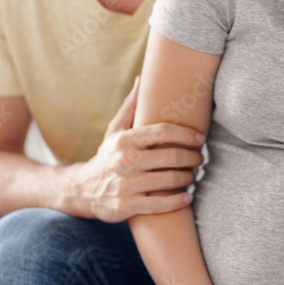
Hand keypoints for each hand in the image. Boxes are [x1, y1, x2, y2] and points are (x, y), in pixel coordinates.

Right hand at [72, 76, 205, 221]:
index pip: (162, 132)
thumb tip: (143, 78)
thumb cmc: (107, 156)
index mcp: (124, 140)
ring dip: (188, 178)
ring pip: (169, 181)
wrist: (83, 189)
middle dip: (191, 157)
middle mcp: (125, 161)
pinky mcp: (127, 207)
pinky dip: (178, 201)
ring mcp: (126, 185)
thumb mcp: (115, 130)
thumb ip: (131, 106)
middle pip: (170, 157)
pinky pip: (160, 205)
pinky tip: (187, 197)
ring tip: (194, 175)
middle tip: (200, 158)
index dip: (186, 134)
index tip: (200, 137)